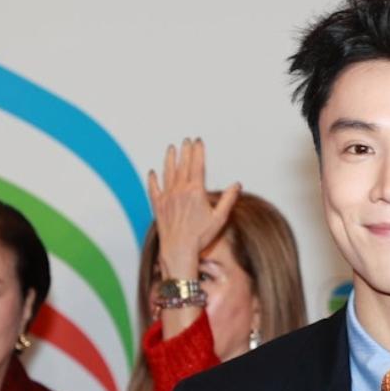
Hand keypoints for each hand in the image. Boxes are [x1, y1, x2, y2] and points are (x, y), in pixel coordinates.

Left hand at [147, 138, 240, 278]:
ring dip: (169, 159)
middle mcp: (180, 190)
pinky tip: (152, 172)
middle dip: (185, 151)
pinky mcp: (158, 206)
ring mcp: (167, 197)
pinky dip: (152, 179)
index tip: (198, 141)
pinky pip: (153, 188)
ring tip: (171, 148)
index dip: (198, 151)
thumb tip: (237, 185)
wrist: (179, 250)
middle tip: (186, 140)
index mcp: (195, 191)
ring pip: (167, 172)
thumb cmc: (200, 237)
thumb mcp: (220, 218)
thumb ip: (229, 199)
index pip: (197, 165)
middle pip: (182, 165)